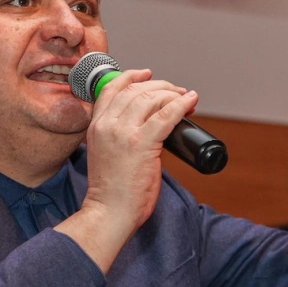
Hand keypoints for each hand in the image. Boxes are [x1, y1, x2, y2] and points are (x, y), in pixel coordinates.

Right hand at [57, 69, 195, 271]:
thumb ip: (118, 137)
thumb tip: (147, 128)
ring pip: (151, 99)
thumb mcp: (105, 154)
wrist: (109, 212)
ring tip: (186, 99)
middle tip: (176, 92)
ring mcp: (123, 133)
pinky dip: (181, 105)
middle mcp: (107, 125)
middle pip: (136, 91)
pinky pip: (166, 115)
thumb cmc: (112, 191)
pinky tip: (191, 102)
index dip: (132, 77)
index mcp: (96, 126)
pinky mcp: (142, 143)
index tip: (148, 74)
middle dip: (160, 87)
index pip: (112, 89)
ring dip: (172, 94)